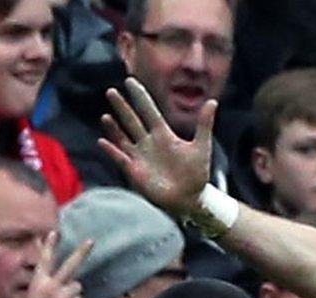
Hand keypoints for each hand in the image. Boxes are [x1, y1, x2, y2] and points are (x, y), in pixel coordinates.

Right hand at [12, 237, 91, 297]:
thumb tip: (66, 279)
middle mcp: (51, 286)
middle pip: (70, 266)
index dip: (49, 246)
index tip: (55, 232)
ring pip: (77, 287)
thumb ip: (48, 285)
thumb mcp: (34, 297)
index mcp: (38, 282)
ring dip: (72, 294)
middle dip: (81, 252)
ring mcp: (62, 297)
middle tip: (91, 240)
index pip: (45, 260)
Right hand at [100, 79, 214, 218]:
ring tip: (106, 116)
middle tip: (111, 92)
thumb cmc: (196, 173)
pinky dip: (112, 151)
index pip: (149, 110)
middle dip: (122, 107)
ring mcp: (140, 156)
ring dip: (114, 128)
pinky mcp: (135, 171)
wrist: (190, 198)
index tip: (130, 81)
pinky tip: (103, 142)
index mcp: (163, 134)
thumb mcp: (202, 147)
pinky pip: (120, 159)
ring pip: (123, 138)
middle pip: (132, 121)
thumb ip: (204, 124)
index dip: (140, 96)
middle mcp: (148, 142)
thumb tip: (212, 102)